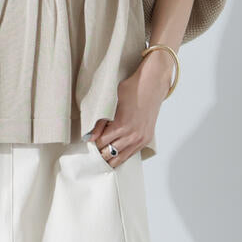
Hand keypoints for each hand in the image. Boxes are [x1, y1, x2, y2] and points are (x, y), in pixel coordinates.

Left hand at [85, 49, 172, 166]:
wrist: (153, 84)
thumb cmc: (133, 89)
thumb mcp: (113, 103)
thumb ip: (101, 122)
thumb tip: (91, 136)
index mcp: (121, 126)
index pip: (101, 143)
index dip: (93, 143)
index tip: (88, 142)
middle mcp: (132, 135)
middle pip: (109, 153)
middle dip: (99, 153)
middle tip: (92, 152)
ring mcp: (140, 139)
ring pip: (120, 158)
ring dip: (110, 157)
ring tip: (101, 157)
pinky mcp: (146, 139)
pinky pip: (131, 154)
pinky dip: (121, 156)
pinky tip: (114, 156)